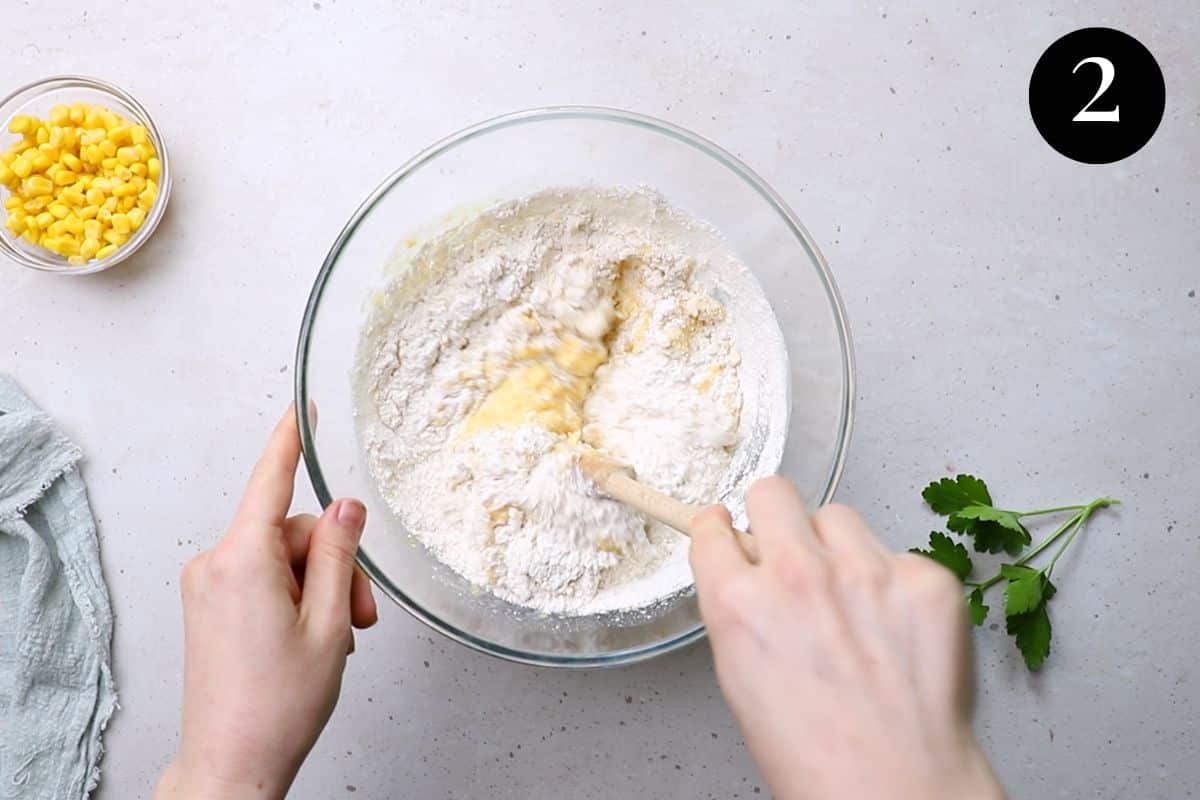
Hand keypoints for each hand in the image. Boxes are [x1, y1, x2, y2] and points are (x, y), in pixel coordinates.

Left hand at [154, 407, 377, 799]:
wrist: (231, 763)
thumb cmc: (277, 707)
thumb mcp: (330, 623)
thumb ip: (339, 554)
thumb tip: (345, 506)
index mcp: (242, 561)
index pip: (270, 480)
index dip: (291, 439)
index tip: (302, 406)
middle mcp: (215, 565)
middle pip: (293, 531)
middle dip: (335, 565)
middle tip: (360, 615)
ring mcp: (207, 586)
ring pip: (283, 557)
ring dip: (320, 588)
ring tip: (339, 636)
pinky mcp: (209, 604)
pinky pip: (262, 576)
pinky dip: (295, 596)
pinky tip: (311, 634)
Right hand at [690, 477, 1004, 799]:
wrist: (895, 790)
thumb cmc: (814, 757)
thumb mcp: (743, 679)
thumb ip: (742, 613)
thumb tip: (749, 574)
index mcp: (737, 603)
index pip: (713, 529)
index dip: (721, 531)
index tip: (730, 530)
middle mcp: (796, 574)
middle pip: (772, 492)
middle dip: (775, 516)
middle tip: (791, 549)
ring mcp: (865, 570)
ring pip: (838, 516)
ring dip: (838, 546)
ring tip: (853, 598)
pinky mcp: (924, 578)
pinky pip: (898, 553)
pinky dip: (895, 583)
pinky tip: (897, 628)